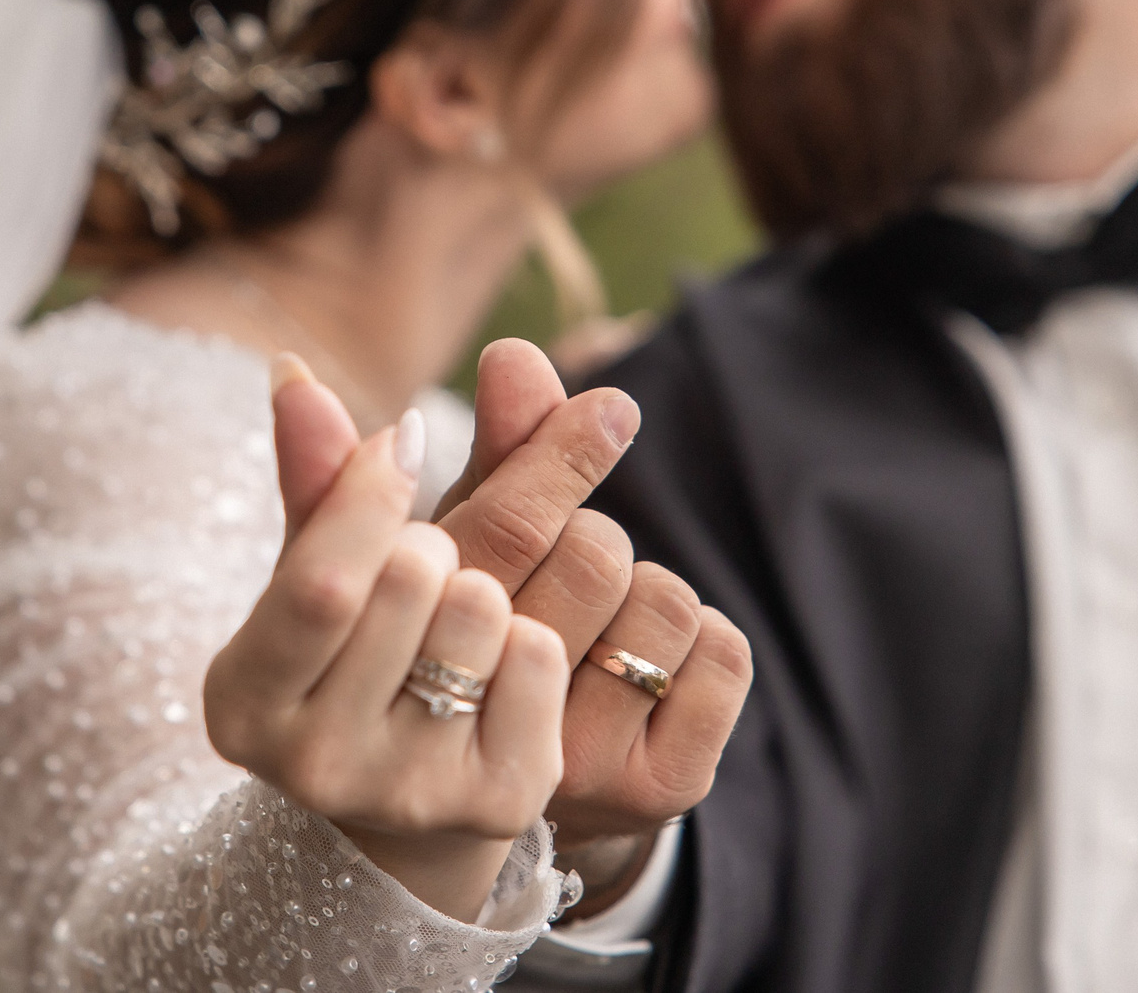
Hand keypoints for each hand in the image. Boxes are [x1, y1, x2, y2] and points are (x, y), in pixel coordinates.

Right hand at [204, 360, 568, 919]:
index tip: (407, 436)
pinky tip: (506, 666)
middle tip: (431, 562)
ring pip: (484, 609)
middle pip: (415, 578)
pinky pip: (540, 655)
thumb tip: (293, 370)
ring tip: (462, 620)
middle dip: (436, 542)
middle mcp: (316, 764)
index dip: (372, 491)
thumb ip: (317, 480)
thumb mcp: (320, 570)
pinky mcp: (499, 800)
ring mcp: (408, 792)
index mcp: (246, 702)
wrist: (415, 793)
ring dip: (489, 587)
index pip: (323, 578)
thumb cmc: (358, 649)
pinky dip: (534, 636)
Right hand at [437, 341, 752, 893]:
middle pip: (594, 555)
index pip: (505, 527)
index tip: (612, 409)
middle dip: (593, 539)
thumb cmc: (478, 624)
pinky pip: (722, 654)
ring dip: (647, 594)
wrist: (507, 785)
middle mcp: (484, 718)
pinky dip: (705, 642)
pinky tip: (651, 669)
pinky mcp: (657, 788)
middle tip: (567, 572)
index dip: (561, 452)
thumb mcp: (465, 536)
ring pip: (663, 602)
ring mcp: (573, 762)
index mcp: (416, 644)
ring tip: (601, 630)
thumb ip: (489, 443)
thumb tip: (514, 349)